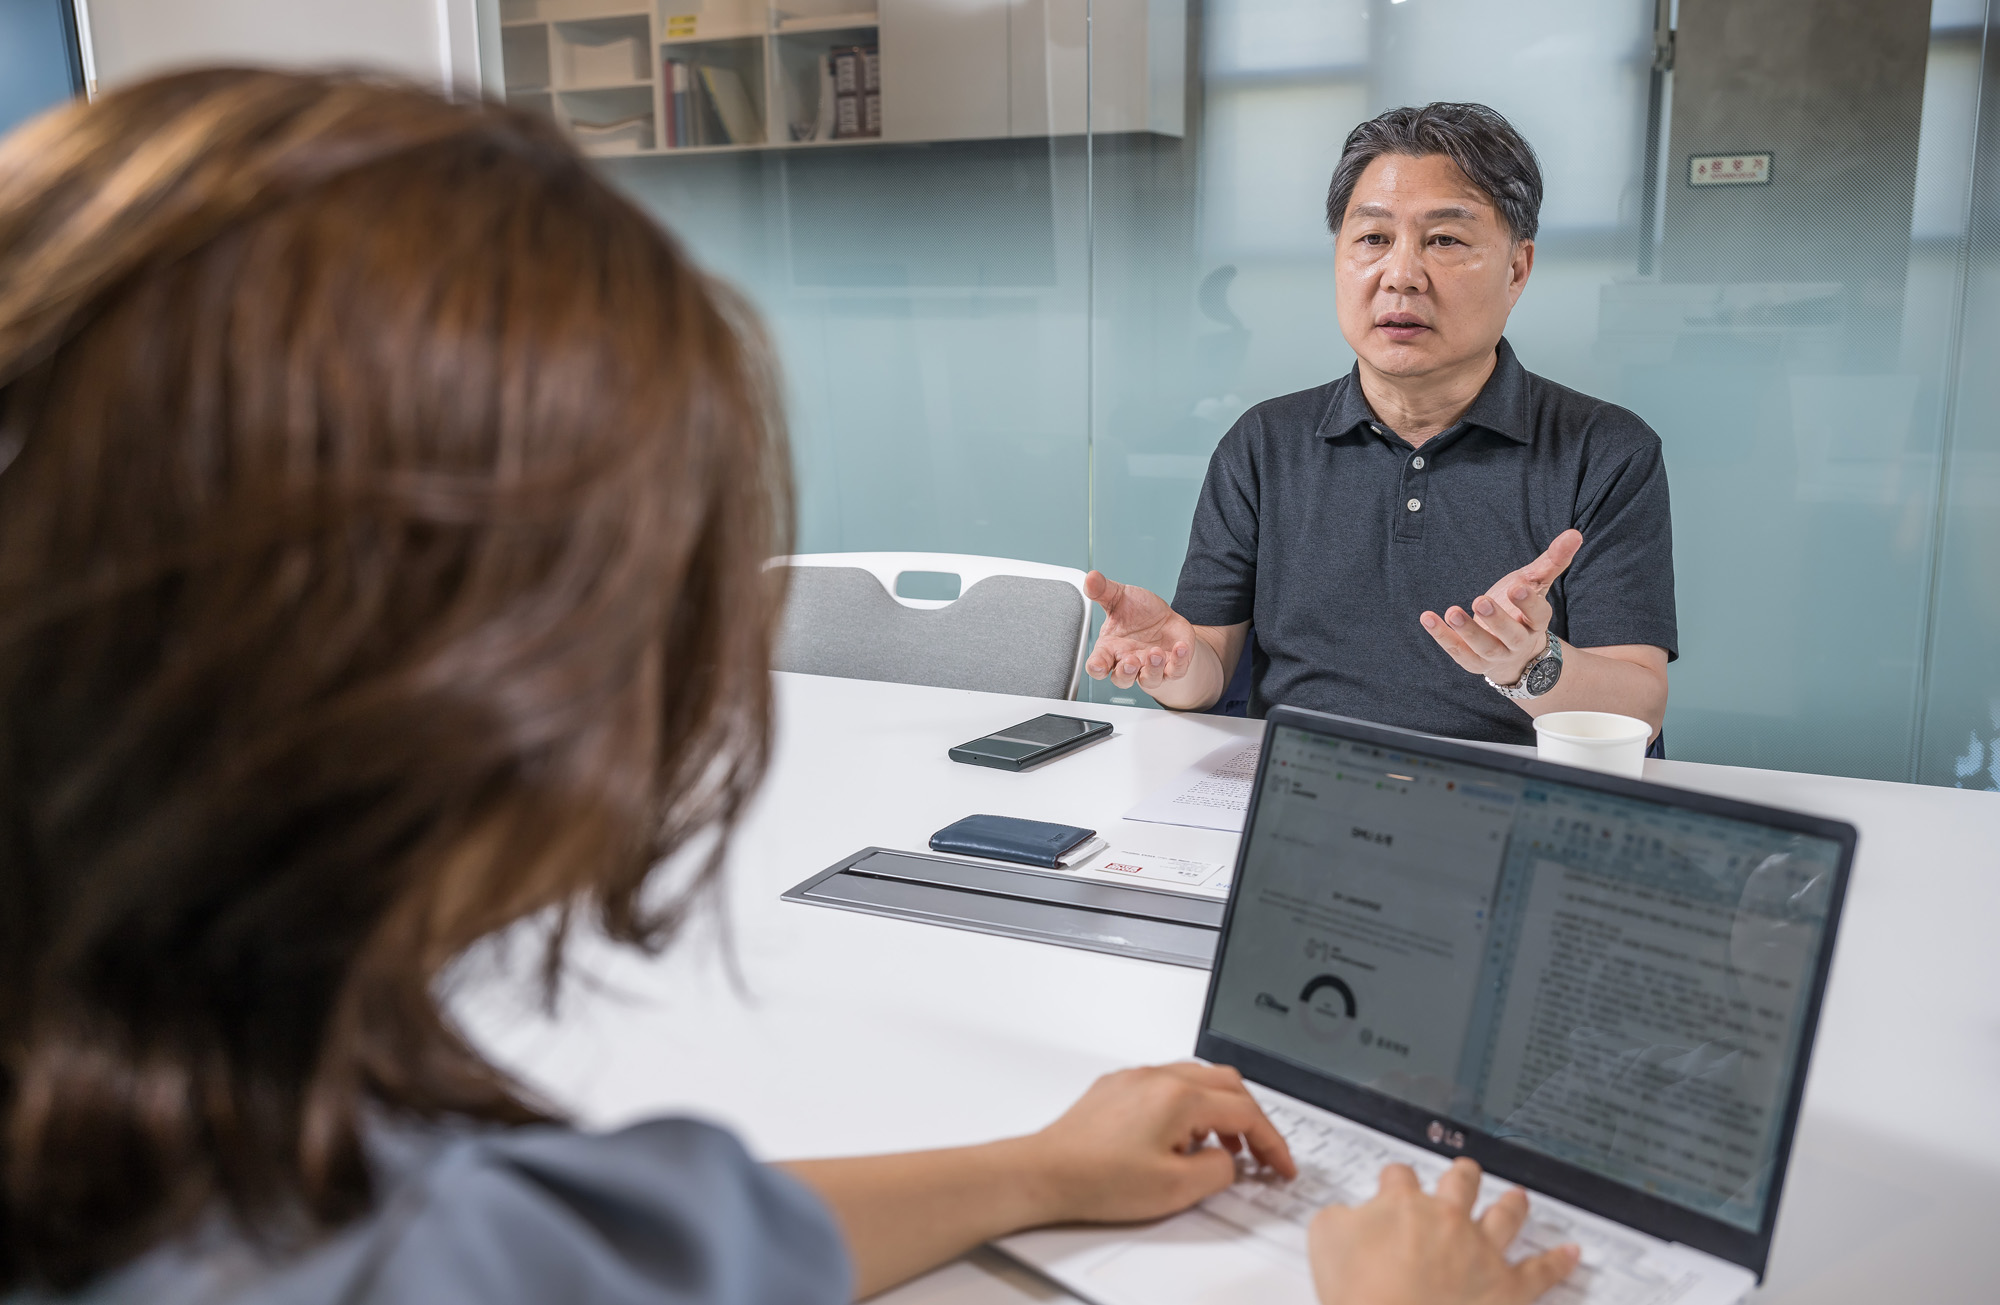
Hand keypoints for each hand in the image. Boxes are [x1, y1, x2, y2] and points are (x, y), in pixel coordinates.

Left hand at [1015, 1062, 1295, 1224]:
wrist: (1045, 1173)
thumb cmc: (1097, 1179)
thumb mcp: (1176, 1189)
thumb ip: (1219, 1171)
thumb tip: (1230, 1161)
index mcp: (1179, 1097)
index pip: (1244, 1112)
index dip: (1272, 1142)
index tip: (1280, 1165)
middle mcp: (1157, 1077)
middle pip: (1227, 1084)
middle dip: (1251, 1119)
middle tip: (1260, 1153)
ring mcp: (1135, 1078)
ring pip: (1197, 1079)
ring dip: (1219, 1110)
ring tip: (1222, 1149)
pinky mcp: (1116, 1087)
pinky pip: (1167, 1084)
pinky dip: (1189, 1106)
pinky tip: (1181, 1138)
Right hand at [1083, 572, 1198, 692]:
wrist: (1165, 620)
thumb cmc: (1138, 613)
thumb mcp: (1120, 597)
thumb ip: (1103, 590)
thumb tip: (1090, 578)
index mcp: (1111, 649)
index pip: (1098, 665)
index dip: (1096, 668)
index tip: (1098, 665)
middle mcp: (1129, 662)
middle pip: (1122, 679)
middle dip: (1125, 673)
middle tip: (1129, 661)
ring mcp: (1151, 667)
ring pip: (1149, 679)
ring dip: (1152, 669)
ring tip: (1155, 652)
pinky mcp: (1173, 666)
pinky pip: (1176, 671)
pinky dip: (1178, 661)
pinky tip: (1180, 647)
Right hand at [1309, 1159, 1578, 1304]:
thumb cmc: (1358, 1295)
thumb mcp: (1324, 1243)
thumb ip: (1338, 1218)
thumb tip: (1349, 1215)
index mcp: (1402, 1204)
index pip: (1399, 1177)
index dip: (1394, 1181)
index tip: (1393, 1186)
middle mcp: (1448, 1219)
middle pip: (1460, 1183)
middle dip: (1461, 1176)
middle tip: (1462, 1175)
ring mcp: (1482, 1252)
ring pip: (1505, 1216)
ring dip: (1512, 1205)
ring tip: (1517, 1198)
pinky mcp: (1508, 1290)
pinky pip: (1542, 1272)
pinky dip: (1559, 1262)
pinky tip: (1572, 1254)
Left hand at [1421, 530, 1581, 685]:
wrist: (1513, 654)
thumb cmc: (1521, 609)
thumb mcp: (1535, 584)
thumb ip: (1552, 561)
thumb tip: (1574, 533)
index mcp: (1536, 623)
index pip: (1539, 615)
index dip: (1529, 602)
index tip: (1517, 585)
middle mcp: (1518, 642)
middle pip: (1511, 635)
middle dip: (1497, 620)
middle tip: (1480, 600)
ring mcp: (1495, 655)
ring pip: (1484, 647)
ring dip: (1467, 631)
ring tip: (1452, 611)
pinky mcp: (1473, 661)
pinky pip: (1458, 652)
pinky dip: (1442, 636)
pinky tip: (1428, 618)